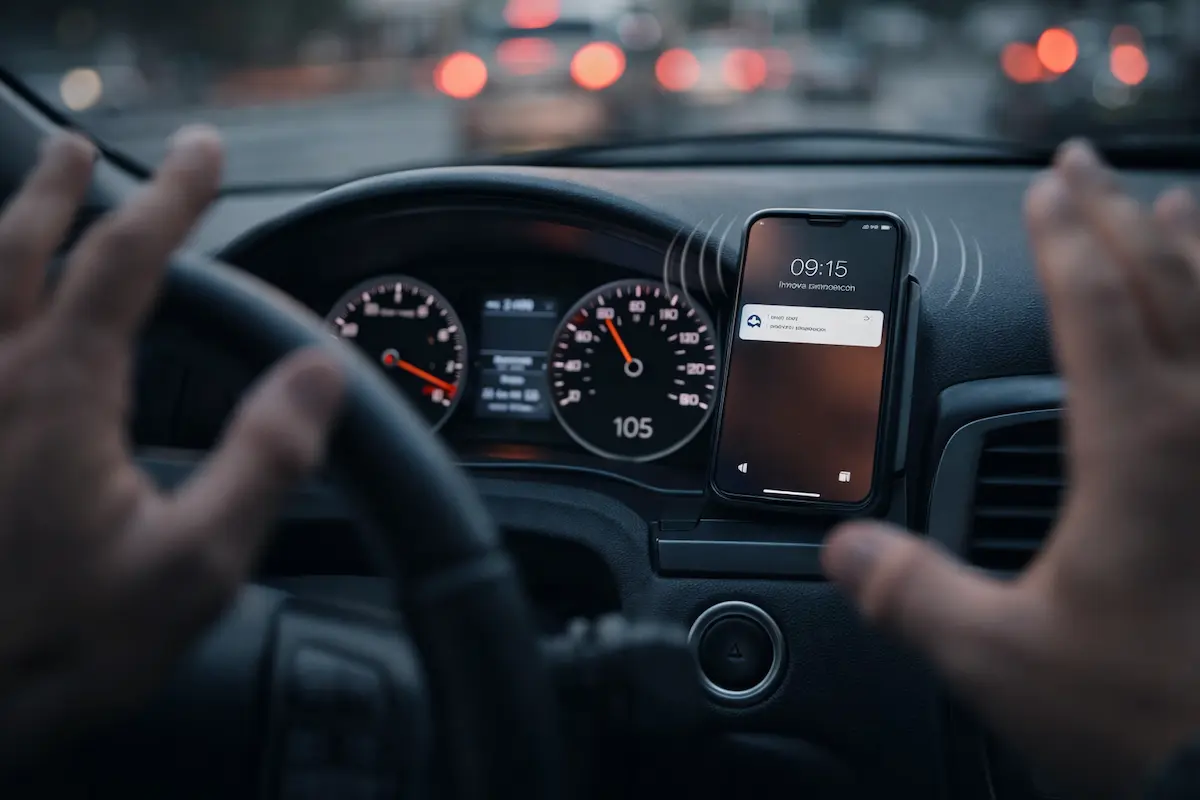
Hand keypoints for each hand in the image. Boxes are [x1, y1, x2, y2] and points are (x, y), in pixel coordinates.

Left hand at [0, 129, 341, 759]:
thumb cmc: (54, 646)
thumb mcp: (193, 568)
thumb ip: (263, 460)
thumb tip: (318, 374)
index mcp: (56, 394)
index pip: (123, 261)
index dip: (172, 198)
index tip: (201, 153)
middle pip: (17, 247)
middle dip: (59, 190)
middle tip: (83, 150)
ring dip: (2, 229)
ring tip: (26, 195)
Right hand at [823, 141, 1199, 797]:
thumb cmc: (1156, 713)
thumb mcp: (1002, 656)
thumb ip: (912, 593)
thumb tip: (847, 554)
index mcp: (1140, 445)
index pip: (1093, 306)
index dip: (1062, 239)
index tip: (1044, 190)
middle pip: (1164, 285)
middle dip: (1118, 218)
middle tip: (1089, 169)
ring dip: (1197, 254)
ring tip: (1175, 208)